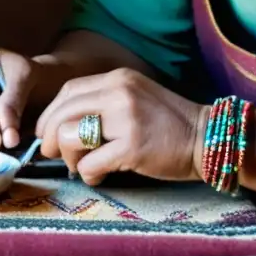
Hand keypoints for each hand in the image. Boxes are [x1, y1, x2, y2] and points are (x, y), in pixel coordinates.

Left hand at [35, 67, 209, 185]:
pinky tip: (101, 177)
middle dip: (50, 139)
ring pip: (69, 137)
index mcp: (118, 78)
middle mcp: (119, 92)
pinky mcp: (132, 147)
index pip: (68, 91)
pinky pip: (90, 164)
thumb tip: (61, 127)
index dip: (50, 115)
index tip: (47, 134)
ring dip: (70, 158)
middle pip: (62, 114)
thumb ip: (103, 104)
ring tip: (84, 166)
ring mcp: (126, 119)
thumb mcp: (135, 98)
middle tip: (56, 155)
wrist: (208, 137)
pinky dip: (88, 175)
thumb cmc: (169, 124)